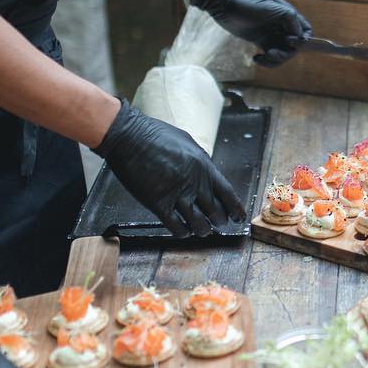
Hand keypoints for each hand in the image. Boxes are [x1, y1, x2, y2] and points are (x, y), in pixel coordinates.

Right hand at [95, 99, 245, 237]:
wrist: (129, 136)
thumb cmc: (156, 135)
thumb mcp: (188, 143)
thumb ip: (200, 161)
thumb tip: (208, 173)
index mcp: (204, 167)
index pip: (228, 195)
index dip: (235, 210)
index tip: (238, 217)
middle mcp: (194, 183)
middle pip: (216, 213)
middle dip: (220, 221)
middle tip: (218, 223)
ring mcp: (176, 195)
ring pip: (199, 224)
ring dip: (203, 230)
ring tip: (202, 230)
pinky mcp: (158, 204)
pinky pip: (176, 227)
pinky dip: (183, 232)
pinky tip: (183, 230)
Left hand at [189, 0, 311, 66]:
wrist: (225, 7)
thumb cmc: (248, 4)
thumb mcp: (273, 7)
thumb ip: (290, 18)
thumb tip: (300, 35)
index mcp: (288, 15)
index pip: (305, 30)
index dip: (302, 40)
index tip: (290, 42)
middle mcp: (283, 25)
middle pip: (295, 46)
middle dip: (286, 53)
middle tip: (272, 53)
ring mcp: (273, 34)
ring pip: (283, 53)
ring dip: (276, 60)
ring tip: (263, 58)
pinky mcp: (262, 41)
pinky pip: (271, 56)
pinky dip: (267, 61)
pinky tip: (256, 58)